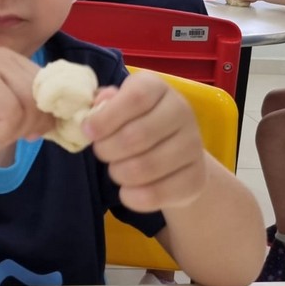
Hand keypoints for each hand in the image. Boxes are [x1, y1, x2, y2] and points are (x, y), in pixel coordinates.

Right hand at [0, 48, 52, 163]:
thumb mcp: (15, 122)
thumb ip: (40, 114)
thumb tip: (68, 116)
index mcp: (17, 63)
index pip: (54, 92)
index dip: (42, 117)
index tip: (22, 129)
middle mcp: (7, 56)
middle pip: (43, 100)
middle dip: (24, 125)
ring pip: (29, 106)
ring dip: (9, 128)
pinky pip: (11, 113)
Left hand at [81, 71, 206, 212]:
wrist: (174, 155)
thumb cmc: (134, 123)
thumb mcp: (117, 106)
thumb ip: (103, 103)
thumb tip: (97, 107)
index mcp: (158, 88)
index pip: (136, 97)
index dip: (106, 117)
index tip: (87, 131)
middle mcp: (181, 111)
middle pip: (136, 135)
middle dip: (107, 150)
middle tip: (101, 153)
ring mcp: (193, 145)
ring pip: (144, 167)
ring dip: (118, 173)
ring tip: (116, 170)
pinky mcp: (196, 178)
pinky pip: (157, 194)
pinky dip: (133, 197)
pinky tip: (127, 191)